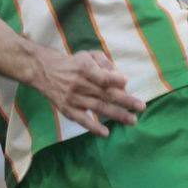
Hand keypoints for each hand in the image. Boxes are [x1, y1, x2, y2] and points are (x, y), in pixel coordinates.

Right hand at [28, 48, 144, 136]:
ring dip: (116, 115)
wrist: (46, 72)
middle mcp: (79, 84)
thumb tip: (121, 78)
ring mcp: (74, 99)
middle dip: (125, 101)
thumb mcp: (88, 55)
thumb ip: (105, 63)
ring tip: (132, 120)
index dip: (114, 80)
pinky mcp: (68, 110)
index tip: (126, 82)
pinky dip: (93, 127)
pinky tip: (105, 133)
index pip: (101, 76)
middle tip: (141, 107)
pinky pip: (82, 120)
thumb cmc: (74, 64)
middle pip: (105, 94)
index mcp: (85, 68)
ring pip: (98, 108)